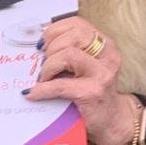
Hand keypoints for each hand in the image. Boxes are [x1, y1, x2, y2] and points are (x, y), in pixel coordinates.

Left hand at [25, 13, 140, 144]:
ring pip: (68, 54)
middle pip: (74, 35)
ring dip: (49, 65)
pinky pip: (60, 85)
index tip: (43, 42)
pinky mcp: (92, 92)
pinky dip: (42, 89)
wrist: (112, 120)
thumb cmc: (94, 92)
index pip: (78, 24)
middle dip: (52, 46)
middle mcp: (107, 56)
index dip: (55, 30)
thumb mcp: (87, 66)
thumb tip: (38, 45)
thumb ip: (71, 52)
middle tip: (44, 61)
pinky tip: (33, 93)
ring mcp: (102, 74)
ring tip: (43, 78)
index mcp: (105, 45)